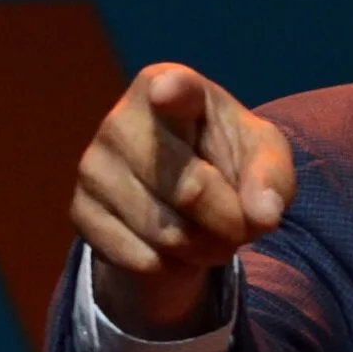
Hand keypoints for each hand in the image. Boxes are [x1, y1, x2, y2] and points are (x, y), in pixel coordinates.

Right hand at [71, 63, 295, 337]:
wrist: (182, 199)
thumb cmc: (228, 158)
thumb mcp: (264, 158)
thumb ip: (272, 179)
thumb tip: (263, 215)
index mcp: (172, 85)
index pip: (174, 90)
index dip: (174, 93)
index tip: (168, 92)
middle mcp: (121, 120)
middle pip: (191, 189)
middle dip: (230, 221)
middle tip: (241, 224)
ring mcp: (93, 166)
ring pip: (166, 232)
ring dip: (205, 248)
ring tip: (213, 234)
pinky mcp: (80, 211)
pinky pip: (141, 259)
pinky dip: (172, 266)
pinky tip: (176, 246)